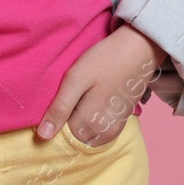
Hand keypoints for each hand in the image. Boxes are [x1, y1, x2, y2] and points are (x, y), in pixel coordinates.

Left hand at [37, 22, 165, 146]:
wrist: (140, 48)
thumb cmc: (106, 60)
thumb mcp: (76, 78)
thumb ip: (60, 108)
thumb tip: (43, 136)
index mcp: (90, 124)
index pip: (61, 133)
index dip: (58, 115)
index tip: (63, 96)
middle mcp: (104, 134)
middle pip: (75, 134)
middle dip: (70, 118)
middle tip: (76, 91)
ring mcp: (115, 129)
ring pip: (86, 132)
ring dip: (81, 118)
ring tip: (86, 93)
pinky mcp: (122, 122)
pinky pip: (99, 129)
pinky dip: (92, 117)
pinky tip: (94, 97)